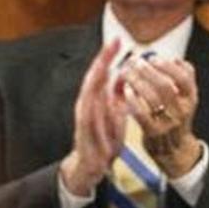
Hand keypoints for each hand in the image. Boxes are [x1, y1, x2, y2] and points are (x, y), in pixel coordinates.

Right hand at [59, 38, 126, 196]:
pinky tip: (99, 95)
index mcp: (95, 99)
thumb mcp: (114, 114)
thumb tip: (125, 74)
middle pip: (93, 78)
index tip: (118, 40)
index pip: (101, 73)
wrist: (90, 166)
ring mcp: (83, 119)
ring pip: (87, 94)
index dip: (108, 56)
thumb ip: (118, 95)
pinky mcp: (84, 133)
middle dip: (102, 60)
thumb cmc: (102, 139)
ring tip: (104, 62)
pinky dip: (94, 105)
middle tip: (113, 43)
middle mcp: (86, 105)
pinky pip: (88, 118)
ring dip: (95, 78)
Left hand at [120, 55, 202, 178]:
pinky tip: (126, 90)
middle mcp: (182, 110)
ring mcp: (168, 122)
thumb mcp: (187, 99)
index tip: (153, 58)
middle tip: (134, 61)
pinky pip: (141, 114)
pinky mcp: (153, 132)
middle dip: (148, 71)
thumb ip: (184, 79)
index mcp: (191, 98)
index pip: (185, 77)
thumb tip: (176, 59)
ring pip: (152, 98)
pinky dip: (133, 100)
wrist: (175, 150)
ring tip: (127, 73)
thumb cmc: (176, 118)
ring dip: (137, 82)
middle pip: (165, 86)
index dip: (168, 66)